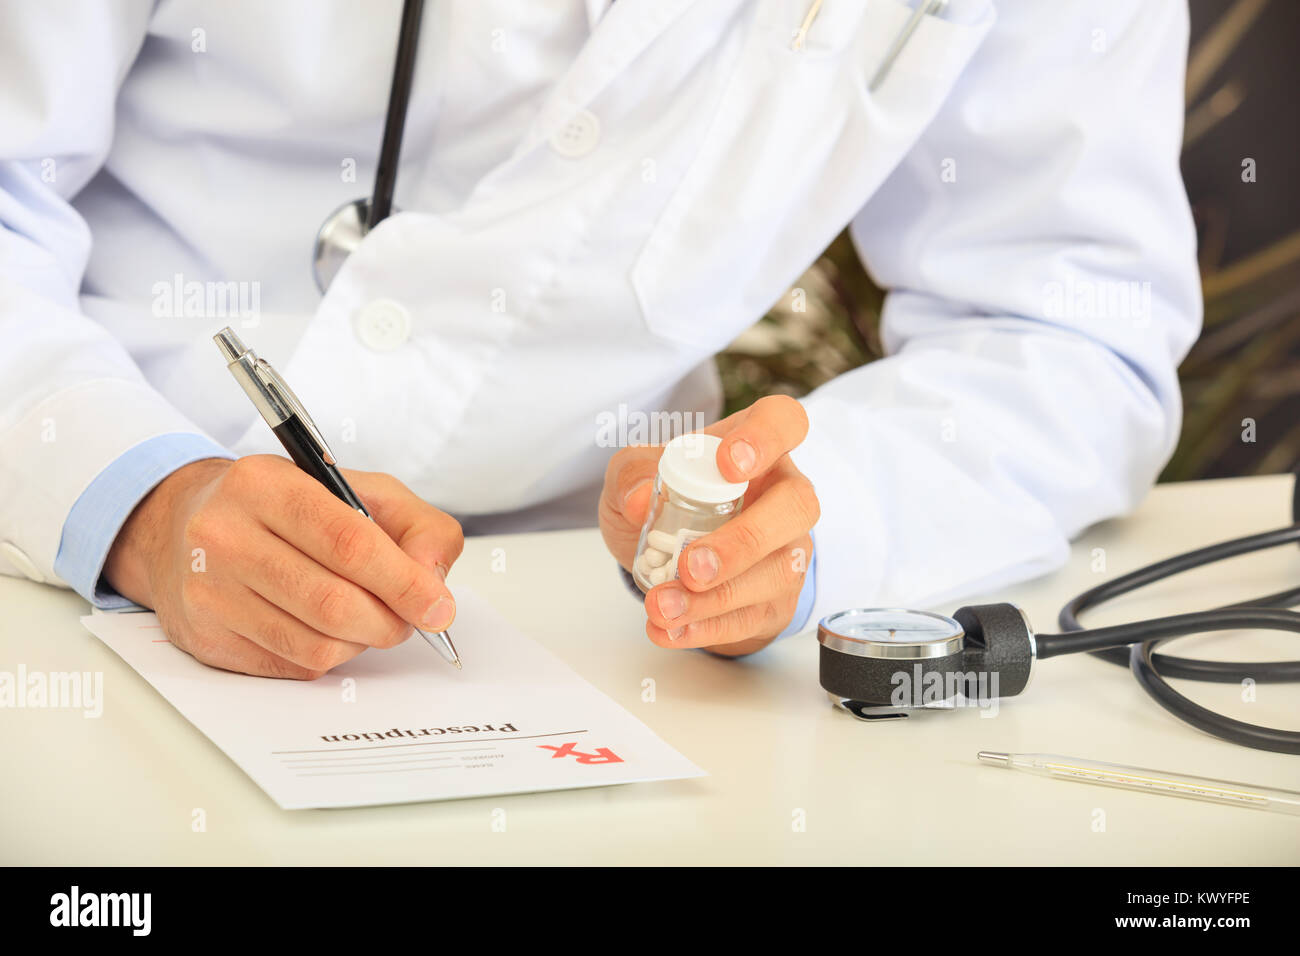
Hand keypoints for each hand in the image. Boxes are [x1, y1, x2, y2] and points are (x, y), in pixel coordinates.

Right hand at [104, 455, 463, 678]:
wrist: (187, 525)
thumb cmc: (288, 508)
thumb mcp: (360, 490)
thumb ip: (417, 525)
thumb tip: (432, 580)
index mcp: (265, 484)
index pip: (348, 543)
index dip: (404, 582)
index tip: (438, 607)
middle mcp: (224, 535)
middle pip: (334, 602)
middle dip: (390, 620)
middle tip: (409, 619)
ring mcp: (209, 591)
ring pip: (316, 644)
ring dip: (362, 641)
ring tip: (368, 617)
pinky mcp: (207, 638)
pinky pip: (294, 666)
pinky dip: (329, 655)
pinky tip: (326, 628)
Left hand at [599, 395, 818, 655]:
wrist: (666, 555)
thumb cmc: (662, 498)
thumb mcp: (632, 476)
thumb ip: (632, 475)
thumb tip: (639, 499)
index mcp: (754, 447)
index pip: (784, 421)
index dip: (767, 438)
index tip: (730, 465)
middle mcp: (783, 493)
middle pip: (798, 507)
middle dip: (744, 542)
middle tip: (691, 567)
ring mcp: (788, 548)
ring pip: (779, 572)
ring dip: (717, 598)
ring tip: (662, 607)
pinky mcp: (776, 598)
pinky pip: (755, 616)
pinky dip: (708, 628)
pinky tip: (671, 629)